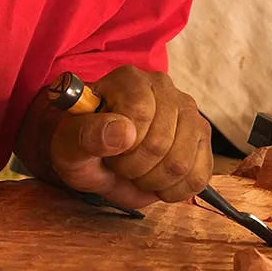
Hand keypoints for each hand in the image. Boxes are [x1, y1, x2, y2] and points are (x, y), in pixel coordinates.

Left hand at [37, 66, 211, 209]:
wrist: (100, 162)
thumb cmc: (83, 148)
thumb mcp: (68, 146)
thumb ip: (86, 134)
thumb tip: (123, 131)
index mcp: (129, 80)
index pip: (140, 112)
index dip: (121, 144)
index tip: (106, 150)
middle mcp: (164, 87)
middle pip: (161, 142)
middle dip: (134, 167)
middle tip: (119, 164)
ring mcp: (188, 112)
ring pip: (181, 163)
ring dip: (153, 181)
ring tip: (137, 172)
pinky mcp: (203, 138)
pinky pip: (198, 176)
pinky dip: (174, 190)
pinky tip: (157, 181)